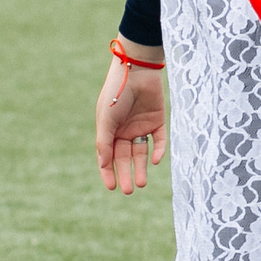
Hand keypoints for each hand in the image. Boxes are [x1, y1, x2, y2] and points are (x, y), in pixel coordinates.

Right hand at [94, 45, 166, 194]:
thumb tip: (103, 164)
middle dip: (125, 174)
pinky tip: (154, 160)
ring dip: (141, 168)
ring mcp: (141, 126)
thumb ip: (104, 142)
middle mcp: (124, 131)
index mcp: (109, 130)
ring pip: (141, 153)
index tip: (111, 187)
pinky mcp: (157, 121)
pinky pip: (157, 140)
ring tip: (141, 183)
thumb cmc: (116, 92)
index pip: (108, 156)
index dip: (108, 172)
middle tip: (128, 191)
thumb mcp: (106, 119)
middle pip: (125, 158)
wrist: (136, 69)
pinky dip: (157, 151)